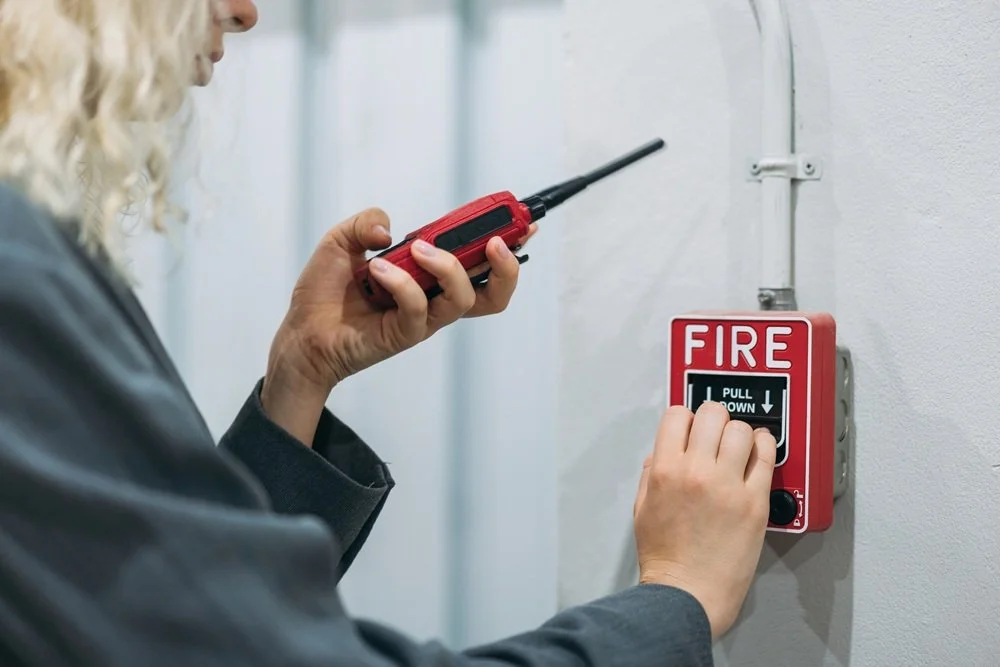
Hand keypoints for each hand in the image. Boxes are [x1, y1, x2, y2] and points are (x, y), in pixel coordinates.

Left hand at [261, 207, 535, 444]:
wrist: (301, 332)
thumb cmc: (327, 291)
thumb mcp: (343, 240)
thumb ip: (368, 222)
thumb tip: (390, 231)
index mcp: (430, 272)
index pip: (479, 261)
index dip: (508, 244)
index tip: (523, 222)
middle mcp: (434, 296)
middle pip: (493, 292)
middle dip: (506, 265)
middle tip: (495, 243)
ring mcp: (423, 317)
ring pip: (465, 298)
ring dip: (449, 267)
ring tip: (420, 249)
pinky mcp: (405, 334)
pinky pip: (419, 309)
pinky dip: (402, 283)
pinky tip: (376, 271)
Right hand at [632, 402, 775, 638]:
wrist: (688, 593)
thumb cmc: (666, 559)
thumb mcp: (641, 509)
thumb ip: (650, 475)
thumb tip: (661, 454)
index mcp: (665, 471)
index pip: (677, 415)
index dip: (685, 418)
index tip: (691, 428)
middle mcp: (696, 471)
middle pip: (712, 414)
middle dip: (713, 419)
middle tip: (715, 433)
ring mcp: (728, 485)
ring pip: (741, 430)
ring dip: (738, 433)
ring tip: (737, 446)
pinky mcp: (754, 502)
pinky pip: (766, 457)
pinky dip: (764, 446)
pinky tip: (760, 450)